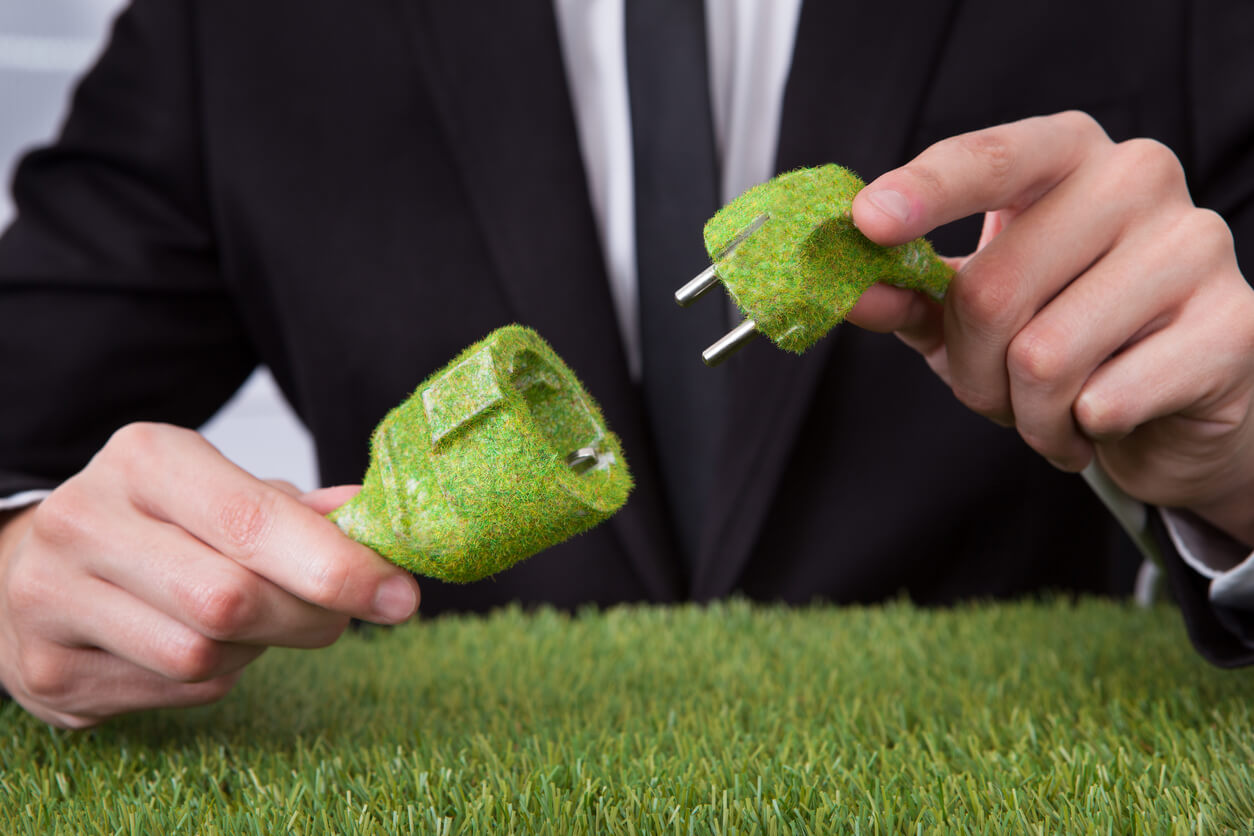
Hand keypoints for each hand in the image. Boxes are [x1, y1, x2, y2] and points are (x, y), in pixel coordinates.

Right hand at [0, 423, 419, 727]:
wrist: (35, 563)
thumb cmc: (159, 522)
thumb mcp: (224, 490)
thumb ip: (297, 510)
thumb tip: (369, 516)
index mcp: (145, 460)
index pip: (254, 521)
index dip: (338, 566)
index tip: (399, 594)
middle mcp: (85, 521)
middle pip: (231, 600)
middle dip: (310, 617)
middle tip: (341, 615)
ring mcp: (53, 599)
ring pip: (202, 654)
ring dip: (257, 648)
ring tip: (253, 620)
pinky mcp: (48, 670)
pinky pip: (174, 691)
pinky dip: (217, 675)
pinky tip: (203, 642)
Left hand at [848, 111, 1253, 545]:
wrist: (1175, 401)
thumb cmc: (1062, 334)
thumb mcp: (971, 310)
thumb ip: (911, 295)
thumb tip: (851, 291)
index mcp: (1067, 154)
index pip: (989, 159)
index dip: (924, 191)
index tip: (867, 223)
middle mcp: (1138, 178)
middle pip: (993, 289)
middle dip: (971, 370)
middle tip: (995, 391)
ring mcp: (1196, 246)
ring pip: (1043, 357)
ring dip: (1025, 413)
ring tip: (1053, 410)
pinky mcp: (1234, 326)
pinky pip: (1104, 400)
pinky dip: (1080, 432)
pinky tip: (1102, 420)